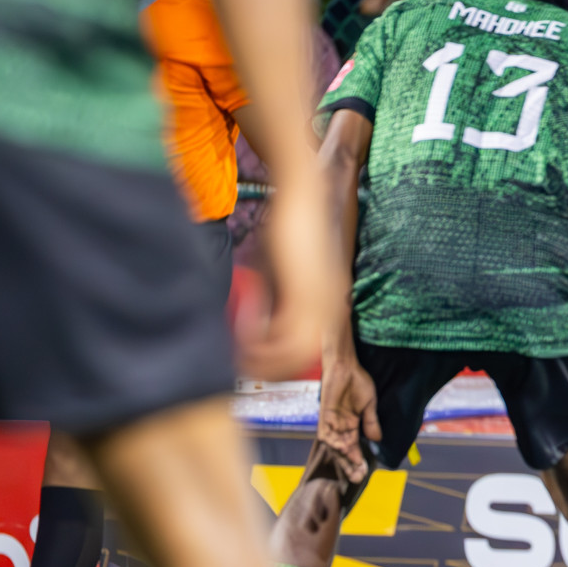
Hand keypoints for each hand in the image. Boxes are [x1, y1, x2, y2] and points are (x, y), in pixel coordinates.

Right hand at [236, 169, 346, 378]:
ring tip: (239, 343)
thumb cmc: (286, 230)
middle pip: (299, 362)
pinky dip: (259, 335)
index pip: (303, 356)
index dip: (273, 363)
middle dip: (265, 367)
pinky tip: (244, 321)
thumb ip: (270, 302)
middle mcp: (328, 311)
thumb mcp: (276, 274)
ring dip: (261, 356)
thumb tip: (253, 328)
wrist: (301, 199)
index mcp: (324, 310)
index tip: (248, 355)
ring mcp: (321, 304)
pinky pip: (285, 334)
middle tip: (239, 358)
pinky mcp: (308, 292)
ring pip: (294, 354)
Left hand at [317, 351, 381, 483]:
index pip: (354, 448)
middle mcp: (340, 427)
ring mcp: (331, 422)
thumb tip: (377, 439)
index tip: (365, 473)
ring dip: (342, 456)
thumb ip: (371, 422)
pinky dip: (332, 441)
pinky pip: (326, 432)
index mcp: (351, 426)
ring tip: (352, 466)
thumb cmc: (358, 382)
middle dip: (349, 465)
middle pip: (342, 451)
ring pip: (334, 445)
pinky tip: (341, 448)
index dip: (358, 461)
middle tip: (357, 478)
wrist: (345, 367)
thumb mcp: (369, 405)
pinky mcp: (324, 415)